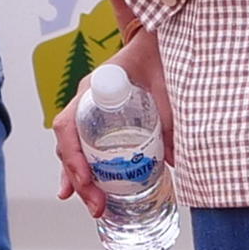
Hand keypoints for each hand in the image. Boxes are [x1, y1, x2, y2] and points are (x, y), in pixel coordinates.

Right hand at [51, 31, 164, 208]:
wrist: (161, 43)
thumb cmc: (160, 58)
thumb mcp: (167, 88)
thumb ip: (173, 119)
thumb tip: (179, 160)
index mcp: (92, 92)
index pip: (69, 126)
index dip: (73, 155)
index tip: (86, 178)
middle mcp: (86, 106)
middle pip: (69, 147)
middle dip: (78, 180)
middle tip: (97, 205)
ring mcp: (92, 116)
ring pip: (76, 152)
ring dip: (80, 181)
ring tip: (94, 206)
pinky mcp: (104, 124)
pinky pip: (90, 149)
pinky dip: (88, 172)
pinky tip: (90, 191)